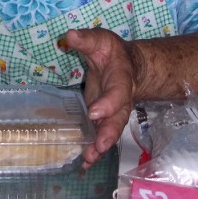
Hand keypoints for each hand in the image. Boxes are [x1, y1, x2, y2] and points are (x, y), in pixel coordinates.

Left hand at [64, 28, 139, 168]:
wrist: (127, 65)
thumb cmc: (111, 52)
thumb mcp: (100, 40)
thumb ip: (87, 39)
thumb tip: (70, 35)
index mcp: (121, 78)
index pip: (118, 92)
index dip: (108, 103)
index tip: (93, 112)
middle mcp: (120, 100)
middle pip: (118, 119)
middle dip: (108, 133)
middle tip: (98, 146)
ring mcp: (113, 113)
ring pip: (110, 132)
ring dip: (100, 147)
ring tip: (88, 159)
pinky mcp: (104, 120)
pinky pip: (101, 137)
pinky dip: (94, 151)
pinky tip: (84, 163)